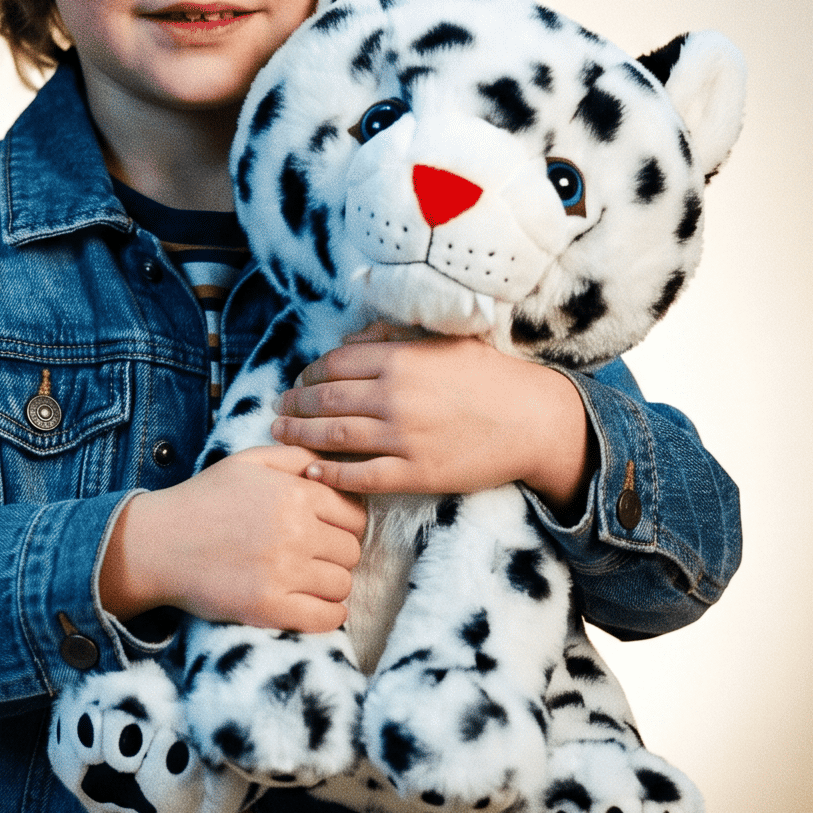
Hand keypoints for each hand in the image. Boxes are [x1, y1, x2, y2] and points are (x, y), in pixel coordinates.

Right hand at [99, 443, 365, 631]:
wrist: (157, 543)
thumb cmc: (204, 499)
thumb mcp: (249, 461)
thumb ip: (297, 456)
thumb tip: (335, 463)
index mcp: (296, 493)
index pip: (355, 514)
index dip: (343, 524)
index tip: (325, 531)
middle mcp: (296, 531)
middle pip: (352, 551)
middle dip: (336, 553)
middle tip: (311, 555)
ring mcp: (283, 572)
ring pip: (343, 584)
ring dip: (330, 584)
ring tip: (307, 580)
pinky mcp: (268, 607)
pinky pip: (326, 618)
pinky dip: (328, 615)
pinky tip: (313, 606)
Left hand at [269, 324, 592, 509]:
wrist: (534, 420)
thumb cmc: (491, 376)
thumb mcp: (444, 341)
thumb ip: (394, 337)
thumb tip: (349, 340)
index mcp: (400, 360)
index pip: (334, 364)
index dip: (309, 373)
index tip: (300, 381)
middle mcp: (395, 397)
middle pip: (326, 400)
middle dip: (295, 406)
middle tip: (279, 411)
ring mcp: (404, 437)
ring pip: (335, 437)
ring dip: (301, 437)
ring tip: (281, 436)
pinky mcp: (416, 473)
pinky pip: (361, 476)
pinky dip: (331, 474)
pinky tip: (311, 471)